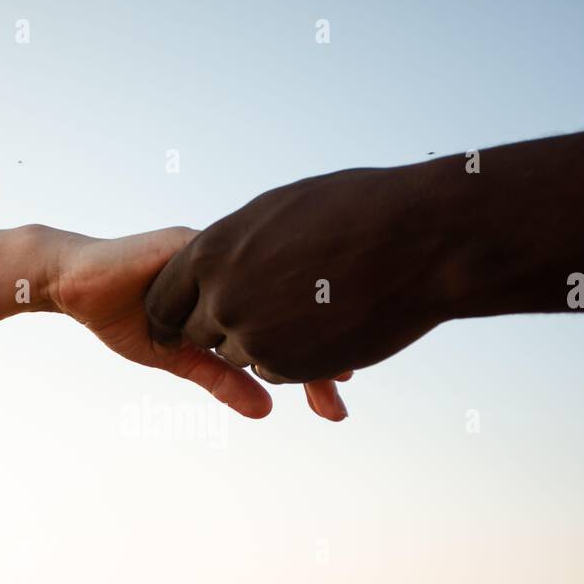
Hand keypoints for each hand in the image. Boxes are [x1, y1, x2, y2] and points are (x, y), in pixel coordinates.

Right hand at [50, 227, 351, 419]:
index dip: (315, 353)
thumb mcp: (179, 356)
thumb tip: (266, 413)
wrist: (73, 283)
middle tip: (341, 396)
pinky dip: (260, 305)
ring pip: (272, 289)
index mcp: (238, 285)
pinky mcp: (190, 247)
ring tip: (331, 370)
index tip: (342, 388)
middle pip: (293, 304)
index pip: (287, 320)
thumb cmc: (124, 314)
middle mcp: (237, 264)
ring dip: (305, 329)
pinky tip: (281, 339)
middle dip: (323, 351)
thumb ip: (221, 378)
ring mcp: (218, 252)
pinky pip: (233, 272)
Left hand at [143, 167, 457, 383]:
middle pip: (197, 332)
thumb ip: (238, 243)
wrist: (419, 240)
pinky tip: (327, 328)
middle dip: (221, 327)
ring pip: (237, 355)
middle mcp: (222, 297)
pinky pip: (273, 373)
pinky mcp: (289, 366)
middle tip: (263, 307)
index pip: (164, 299)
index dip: (178, 309)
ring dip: (262, 342)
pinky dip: (292, 360)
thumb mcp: (281, 213)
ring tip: (309, 306)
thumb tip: (220, 259)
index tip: (193, 311)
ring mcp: (254, 336)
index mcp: (211, 252)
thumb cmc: (357, 211)